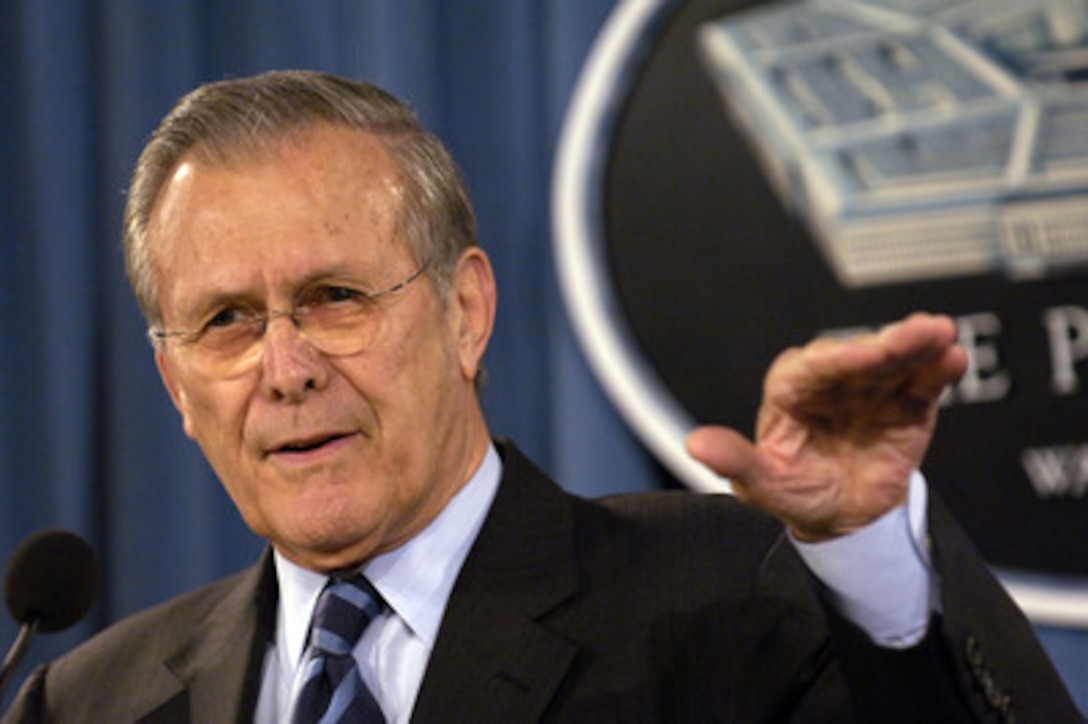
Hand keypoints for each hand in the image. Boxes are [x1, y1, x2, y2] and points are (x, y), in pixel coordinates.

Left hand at [686, 313, 966, 541]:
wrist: (840, 517)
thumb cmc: (794, 490)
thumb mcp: (761, 483)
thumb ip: (736, 460)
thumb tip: (696, 444)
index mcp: (790, 389)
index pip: (813, 367)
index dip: (839, 358)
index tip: (864, 356)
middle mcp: (832, 379)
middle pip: (860, 355)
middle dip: (889, 343)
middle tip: (919, 331)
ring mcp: (871, 387)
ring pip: (896, 360)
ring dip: (919, 346)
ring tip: (941, 335)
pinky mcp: (905, 401)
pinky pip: (922, 382)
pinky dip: (938, 370)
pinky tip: (951, 357)